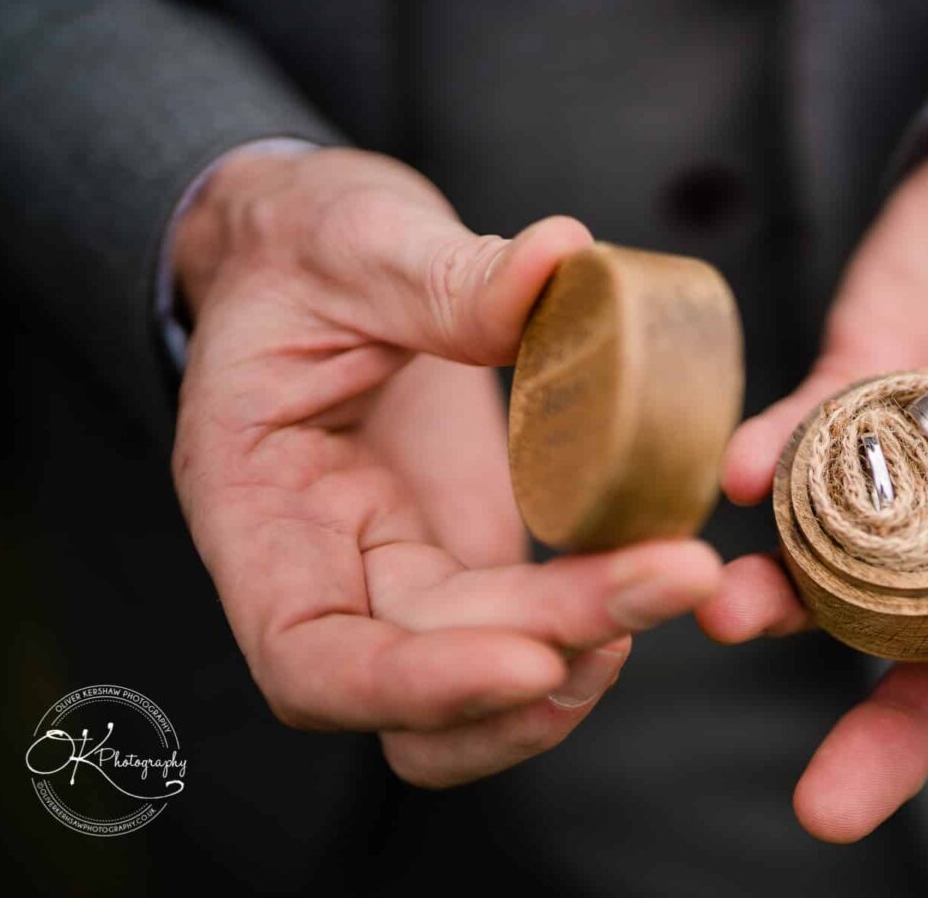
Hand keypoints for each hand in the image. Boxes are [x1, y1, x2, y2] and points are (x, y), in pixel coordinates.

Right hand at [170, 147, 720, 785]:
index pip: (308, 658)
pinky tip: (658, 570)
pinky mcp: (468, 556)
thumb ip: (442, 273)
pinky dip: (593, 620)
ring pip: (479, 686)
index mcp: (257, 507)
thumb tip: (558, 259)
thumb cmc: (302, 253)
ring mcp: (401, 573)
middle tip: (668, 575)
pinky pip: (528, 629)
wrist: (318, 261)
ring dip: (577, 665)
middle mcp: (324, 570)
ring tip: (670, 581)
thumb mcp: (352, 240)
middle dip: (551, 644)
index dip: (417, 685)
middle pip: (427, 675)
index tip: (534, 659)